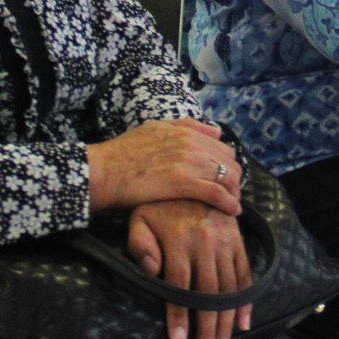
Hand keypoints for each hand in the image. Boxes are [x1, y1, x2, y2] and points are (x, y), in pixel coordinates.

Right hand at [86, 118, 241, 214]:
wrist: (104, 171)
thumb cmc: (123, 153)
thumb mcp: (154, 129)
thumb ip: (185, 127)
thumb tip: (215, 132)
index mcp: (185, 132)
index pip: (222, 147)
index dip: (227, 164)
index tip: (225, 178)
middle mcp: (191, 144)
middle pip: (230, 161)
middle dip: (234, 178)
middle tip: (230, 193)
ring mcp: (189, 162)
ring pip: (228, 176)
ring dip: (234, 191)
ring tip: (232, 204)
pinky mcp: (183, 183)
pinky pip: (217, 193)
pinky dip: (228, 202)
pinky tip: (231, 211)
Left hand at [127, 199, 251, 338]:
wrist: (193, 175)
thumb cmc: (159, 204)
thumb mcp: (139, 218)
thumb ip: (140, 245)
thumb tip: (151, 271)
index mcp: (179, 239)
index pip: (179, 285)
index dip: (179, 315)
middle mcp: (205, 242)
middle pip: (208, 293)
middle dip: (207, 327)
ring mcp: (225, 242)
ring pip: (229, 288)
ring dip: (226, 320)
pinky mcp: (237, 240)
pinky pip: (245, 273)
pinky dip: (246, 299)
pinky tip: (243, 322)